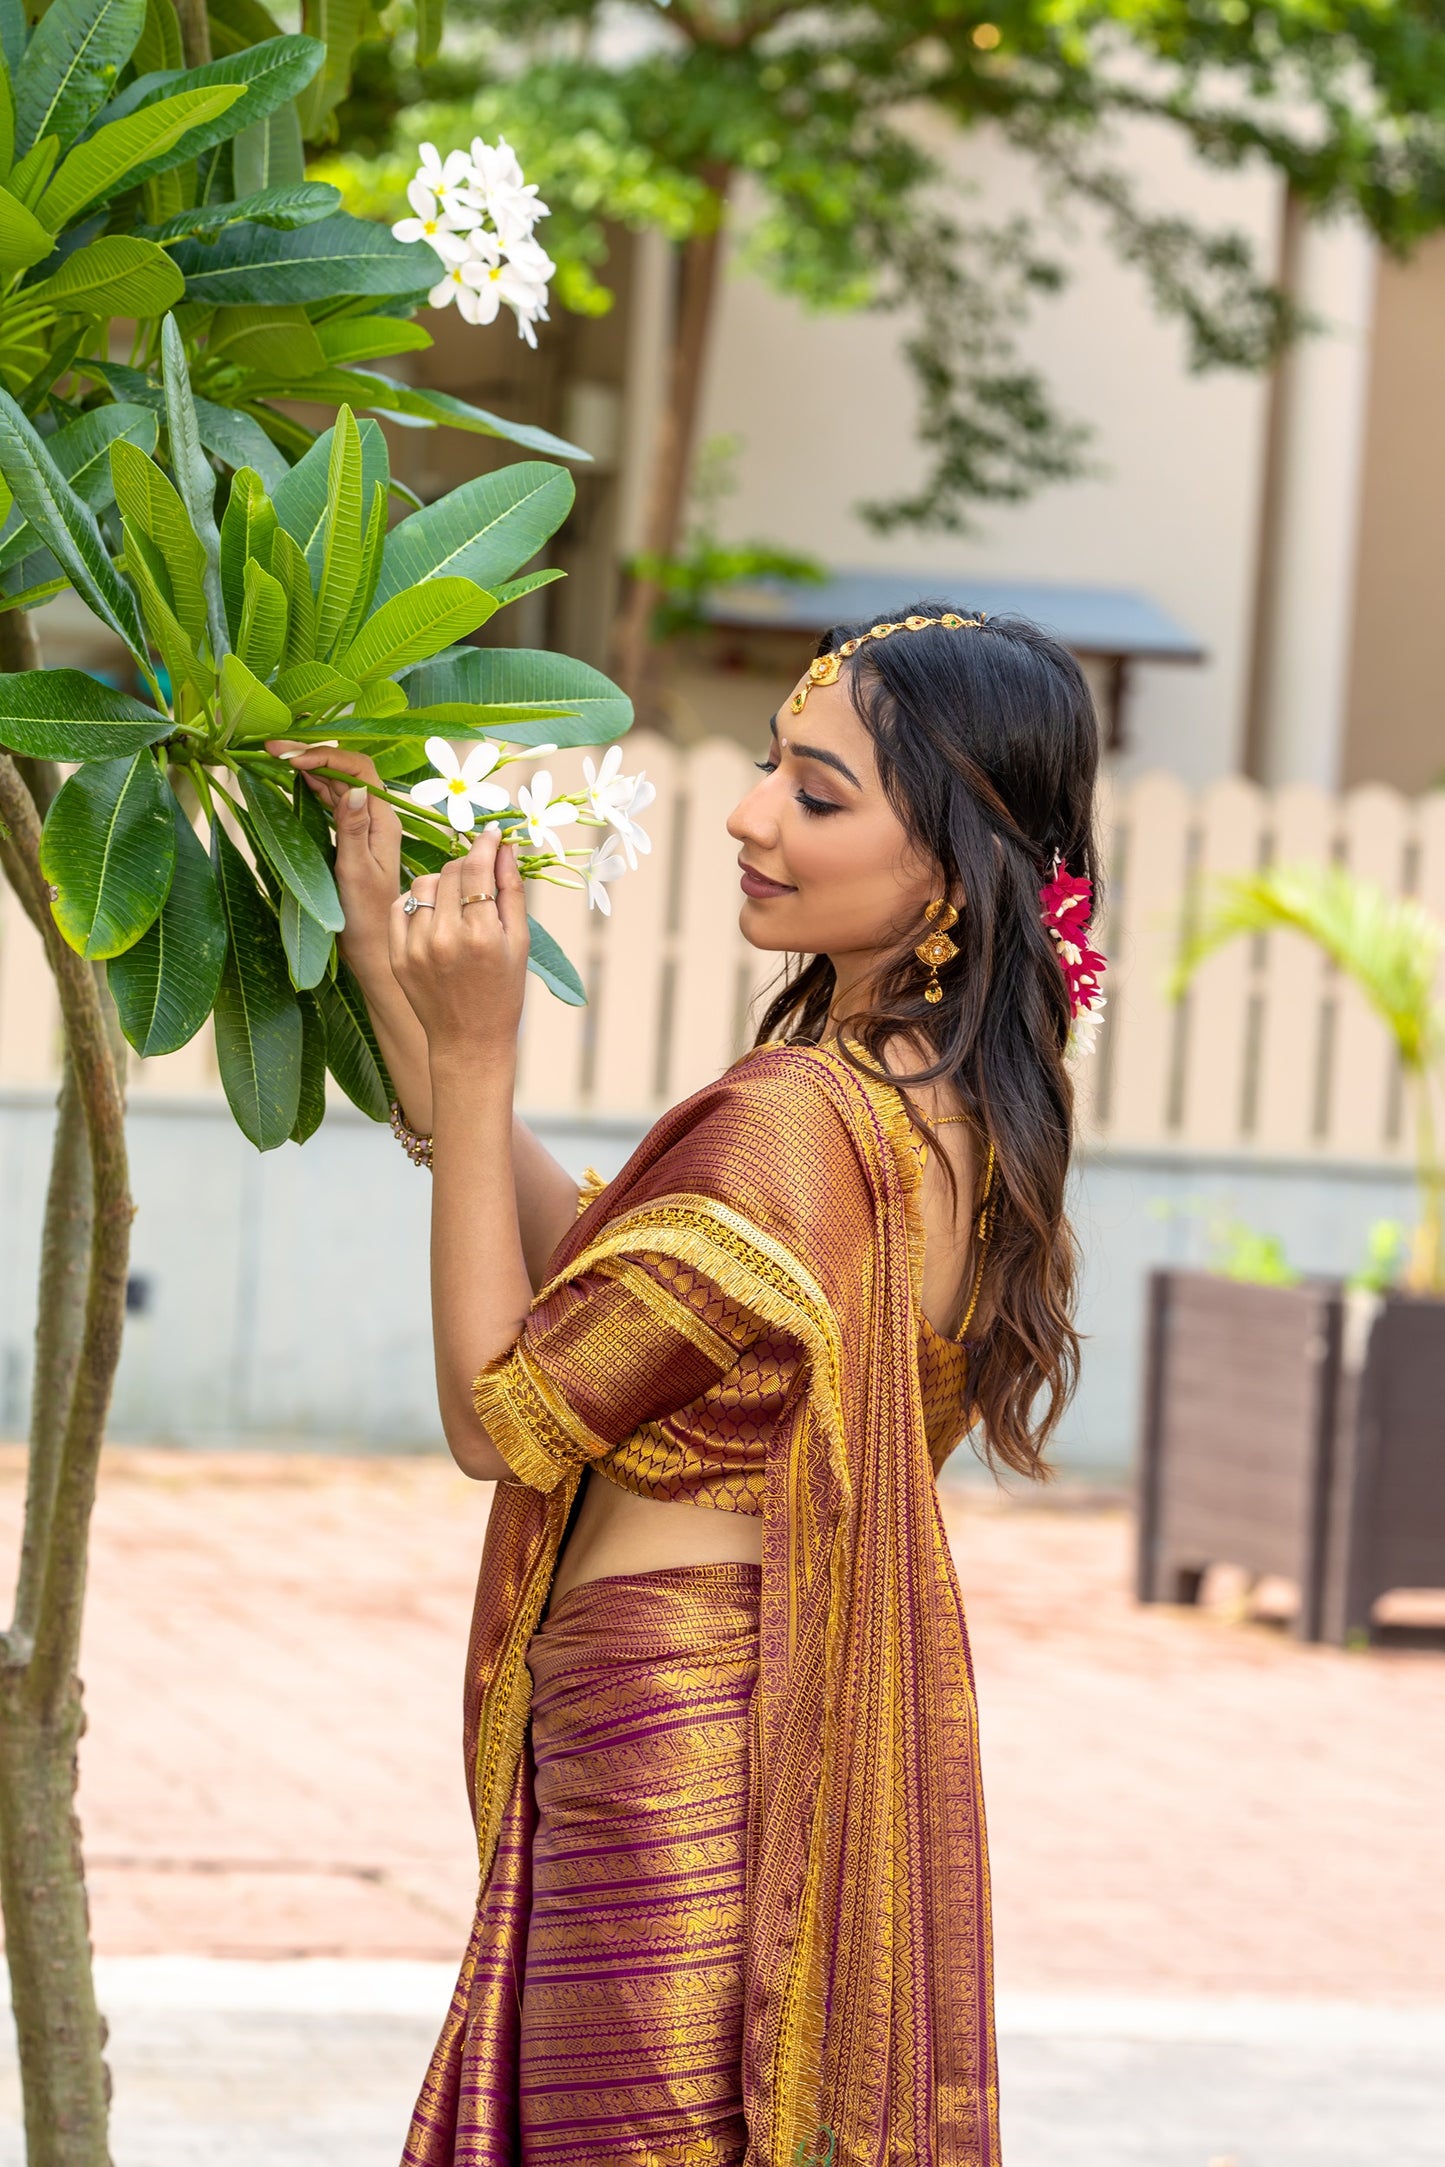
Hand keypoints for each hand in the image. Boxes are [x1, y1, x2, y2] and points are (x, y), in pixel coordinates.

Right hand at [268, 743, 401, 975]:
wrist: (372, 946)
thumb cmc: (365, 915)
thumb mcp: (355, 872)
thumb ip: (353, 829)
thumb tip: (354, 789)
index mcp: (385, 822)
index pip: (359, 772)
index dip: (326, 757)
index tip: (291, 760)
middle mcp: (378, 818)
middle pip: (349, 771)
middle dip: (313, 754)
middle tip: (273, 748)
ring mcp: (366, 825)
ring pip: (339, 783)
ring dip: (311, 767)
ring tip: (276, 757)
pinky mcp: (353, 836)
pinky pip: (335, 801)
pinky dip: (315, 786)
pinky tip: (296, 779)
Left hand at [389, 826, 528, 1068]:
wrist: (469, 1040)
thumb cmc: (503, 992)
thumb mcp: (520, 943)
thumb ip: (512, 891)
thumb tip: (504, 847)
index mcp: (481, 935)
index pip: (476, 869)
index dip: (484, 844)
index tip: (491, 833)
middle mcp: (445, 938)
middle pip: (450, 872)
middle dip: (467, 865)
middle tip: (479, 874)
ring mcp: (415, 947)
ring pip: (423, 883)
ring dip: (441, 882)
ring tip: (456, 900)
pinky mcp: (396, 955)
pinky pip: (402, 905)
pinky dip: (417, 900)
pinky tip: (433, 913)